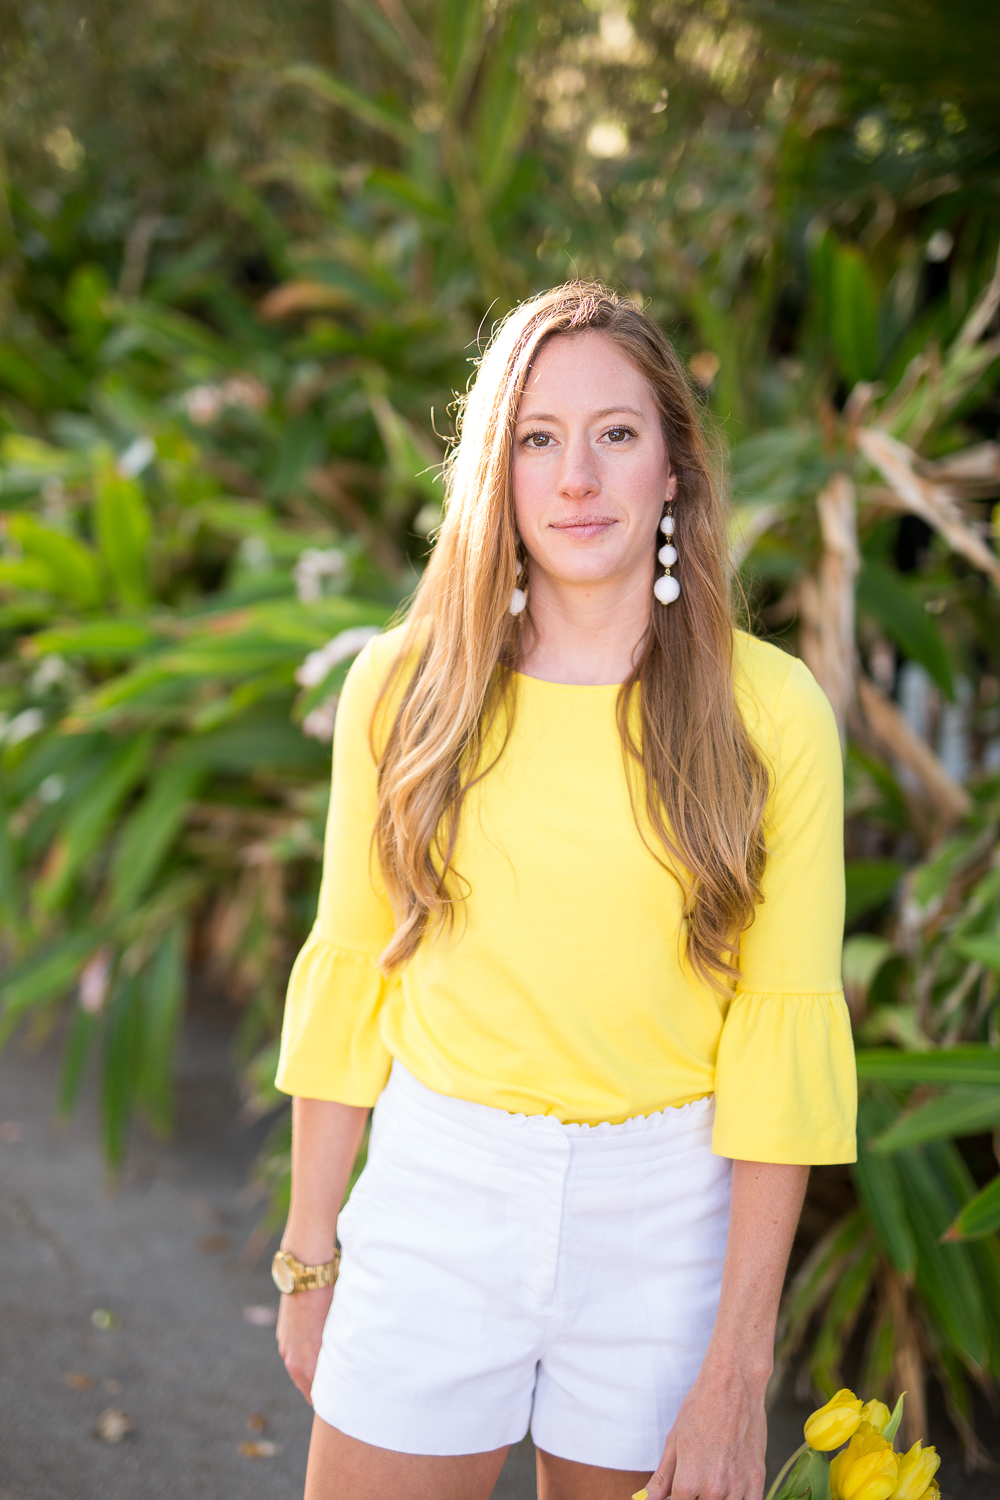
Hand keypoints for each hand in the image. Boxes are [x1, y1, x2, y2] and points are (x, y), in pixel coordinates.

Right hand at [276, 1285, 334, 1403]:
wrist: (305, 1275)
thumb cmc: (328, 1301)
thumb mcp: (335, 1331)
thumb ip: (335, 1355)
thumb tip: (344, 1367)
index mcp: (306, 1363)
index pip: (316, 1395)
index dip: (328, 1398)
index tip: (340, 1400)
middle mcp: (292, 1359)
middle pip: (306, 1385)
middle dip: (319, 1387)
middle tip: (337, 1389)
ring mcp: (285, 1347)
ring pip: (299, 1370)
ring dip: (311, 1371)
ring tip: (328, 1369)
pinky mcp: (282, 1335)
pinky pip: (293, 1354)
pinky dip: (304, 1356)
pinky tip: (316, 1348)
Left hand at [643, 1364, 767, 1499]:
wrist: (732, 1386)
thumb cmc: (699, 1410)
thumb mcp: (674, 1442)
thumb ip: (661, 1479)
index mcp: (687, 1482)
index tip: (680, 1490)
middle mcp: (713, 1490)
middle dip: (695, 1497)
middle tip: (696, 1479)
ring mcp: (737, 1488)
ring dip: (716, 1499)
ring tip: (711, 1480)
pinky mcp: (758, 1481)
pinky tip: (730, 1489)